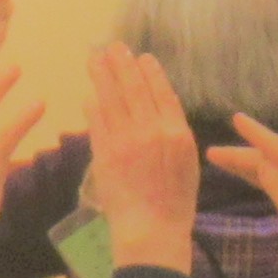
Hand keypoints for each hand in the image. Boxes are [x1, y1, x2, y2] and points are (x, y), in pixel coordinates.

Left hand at [80, 45, 200, 273]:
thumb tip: (166, 101)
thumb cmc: (175, 202)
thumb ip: (176, 130)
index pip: (161, 92)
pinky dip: (93, 106)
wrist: (152, 231)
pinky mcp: (106, 154)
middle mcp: (152, 132)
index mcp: (176, 133)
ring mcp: (127, 142)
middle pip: (134, 89)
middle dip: (122, 64)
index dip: (149, 72)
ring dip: (102, 76)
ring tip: (95, 58)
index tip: (141, 57)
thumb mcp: (188, 163)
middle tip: (112, 46)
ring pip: (113, 100)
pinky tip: (89, 94)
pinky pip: (98, 123)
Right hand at [210, 115, 277, 277]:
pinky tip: (252, 175)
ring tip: (224, 160)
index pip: (272, 144)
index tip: (235, 117)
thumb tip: (258, 160)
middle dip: (241, 154)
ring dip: (250, 164)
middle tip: (212, 152)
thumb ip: (274, 179)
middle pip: (270, 155)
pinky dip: (263, 175)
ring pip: (274, 166)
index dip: (253, 132)